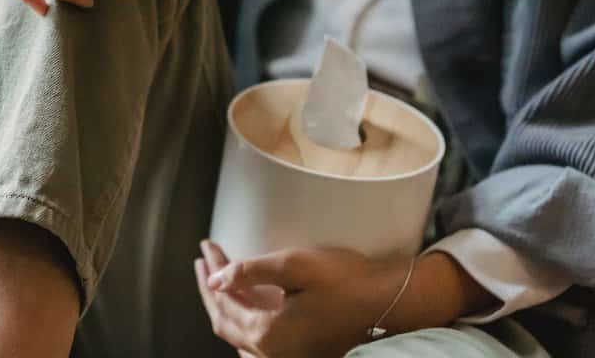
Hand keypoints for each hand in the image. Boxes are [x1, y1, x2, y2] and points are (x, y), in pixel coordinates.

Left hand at [194, 241, 405, 357]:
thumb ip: (250, 272)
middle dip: (212, 289)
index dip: (213, 271)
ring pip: (240, 334)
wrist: (391, 304)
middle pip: (226, 321)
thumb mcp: (294, 265)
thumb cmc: (347, 281)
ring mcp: (287, 357)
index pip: (225, 300)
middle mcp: (273, 353)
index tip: (207, 246)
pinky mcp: (300, 353)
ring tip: (216, 281)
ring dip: (226, 306)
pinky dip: (244, 323)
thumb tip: (215, 281)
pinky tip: (244, 312)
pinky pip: (258, 344)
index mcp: (268, 333)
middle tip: (204, 261)